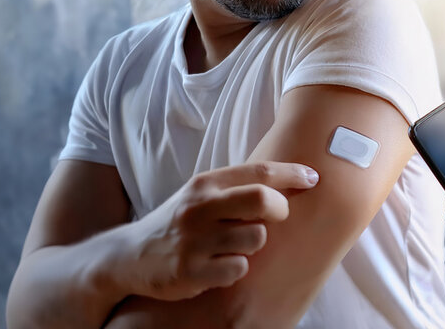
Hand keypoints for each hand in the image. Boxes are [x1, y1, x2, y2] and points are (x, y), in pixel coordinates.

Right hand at [117, 161, 318, 300]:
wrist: (131, 256)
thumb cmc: (180, 223)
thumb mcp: (200, 195)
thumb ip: (236, 187)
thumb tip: (289, 180)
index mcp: (205, 185)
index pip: (258, 172)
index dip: (292, 174)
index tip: (313, 178)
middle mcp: (199, 208)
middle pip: (262, 200)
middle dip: (280, 209)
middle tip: (277, 216)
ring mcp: (195, 240)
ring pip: (255, 239)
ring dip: (254, 244)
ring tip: (234, 246)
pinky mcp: (191, 271)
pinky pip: (238, 269)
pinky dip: (235, 269)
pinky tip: (218, 267)